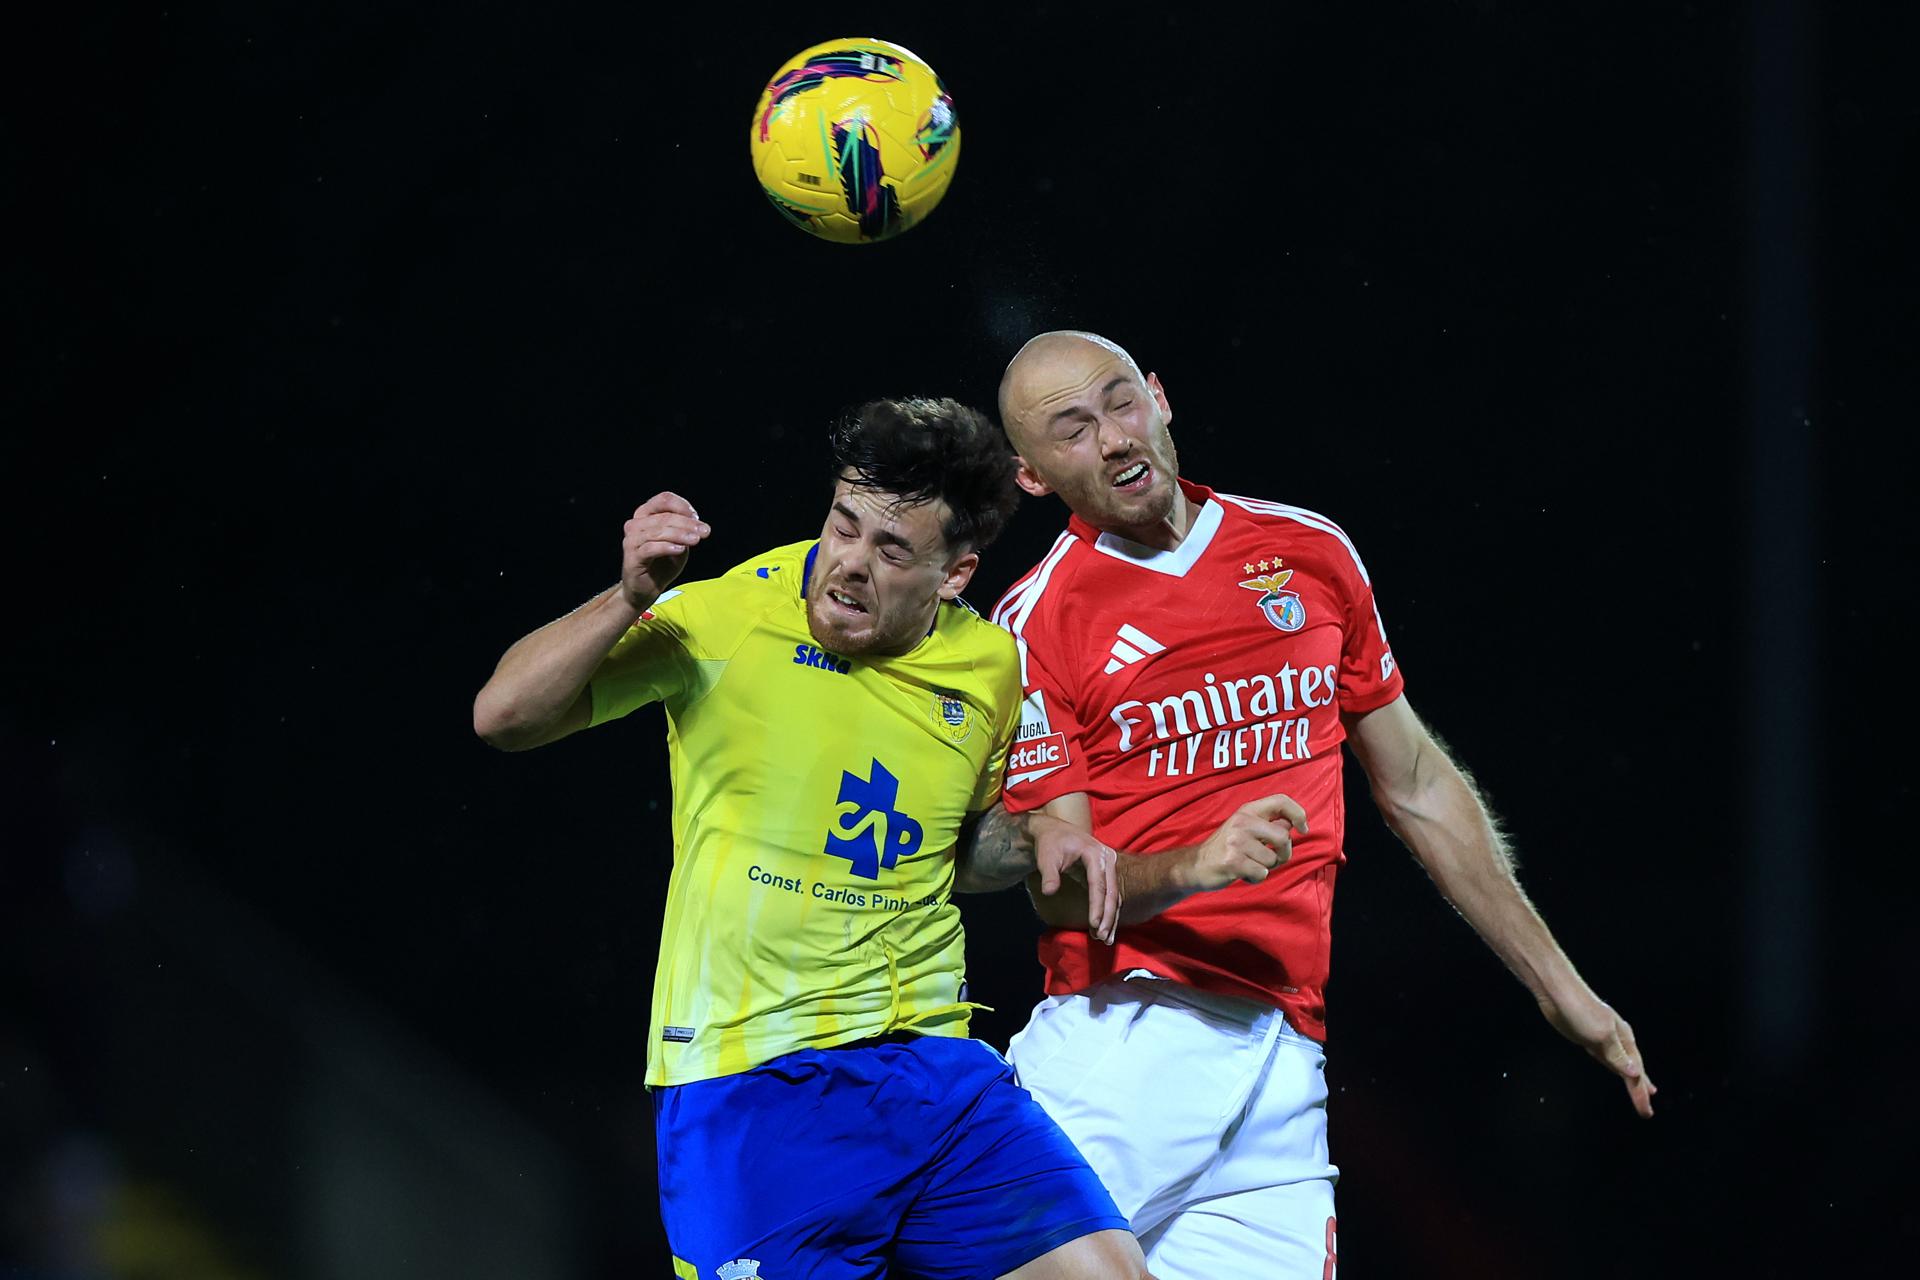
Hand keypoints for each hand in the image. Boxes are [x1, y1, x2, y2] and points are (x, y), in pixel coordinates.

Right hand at [621, 492, 709, 610]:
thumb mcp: (679, 542)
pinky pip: (650, 548)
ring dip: (680, 534)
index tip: (698, 518)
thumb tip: (697, 523)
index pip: (664, 499)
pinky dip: (667, 547)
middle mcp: (635, 524)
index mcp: (646, 515)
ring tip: (696, 540)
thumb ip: (685, 531)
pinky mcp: (631, 557)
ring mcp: (631, 540)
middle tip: (704, 531)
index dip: (683, 506)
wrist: (648, 589)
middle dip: (687, 523)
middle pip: (664, 516)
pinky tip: (680, 549)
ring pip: (657, 531)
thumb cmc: (663, 563)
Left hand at [1030, 813, 1119, 944]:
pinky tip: (1105, 928)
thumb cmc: (1050, 843)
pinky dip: (1109, 912)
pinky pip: (1111, 895)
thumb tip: (1049, 891)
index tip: (1094, 925)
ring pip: (1115, 897)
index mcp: (1095, 854)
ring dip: (1111, 918)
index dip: (1097, 906)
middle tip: (1102, 937)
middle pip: (1112, 893)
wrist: (1053, 831)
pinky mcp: (1106, 874)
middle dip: (1108, 917)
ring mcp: (1109, 866)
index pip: (1098, 885)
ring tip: (1105, 939)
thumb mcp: (1046, 857)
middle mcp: (1107, 859)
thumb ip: (1049, 874)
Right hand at [1183, 794, 1307, 891]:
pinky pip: (1262, 874)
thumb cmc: (1227, 847)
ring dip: (1266, 867)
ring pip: (1273, 860)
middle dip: (1284, 853)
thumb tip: (1293, 824)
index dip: (1299, 813)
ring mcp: (1236, 842)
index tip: (1303, 829)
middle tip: (1273, 857)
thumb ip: (1268, 823)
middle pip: (1283, 837)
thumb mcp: (1245, 827)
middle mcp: (1242, 822)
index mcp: (1247, 810)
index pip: (1281, 801)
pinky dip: (1256, 878)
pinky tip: (1243, 873)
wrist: (1196, 864)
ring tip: (1250, 864)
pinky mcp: (1233, 861)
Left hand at [1541, 992, 1656, 1118]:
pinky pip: (1607, 1058)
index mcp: (1624, 1039)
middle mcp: (1618, 1039)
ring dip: (1631, 1078)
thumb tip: (1635, 1073)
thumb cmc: (1580, 1010)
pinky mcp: (1589, 1036)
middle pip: (1632, 1070)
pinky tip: (1616, 1069)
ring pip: (1621, 1064)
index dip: (1640, 1093)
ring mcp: (1603, 1038)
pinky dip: (1614, 1067)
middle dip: (1640, 1089)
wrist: (1557, 992)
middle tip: (1647, 1110)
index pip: (1636, 1073)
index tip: (1646, 1112)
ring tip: (1643, 1090)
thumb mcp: (1601, 1035)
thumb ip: (1618, 1055)